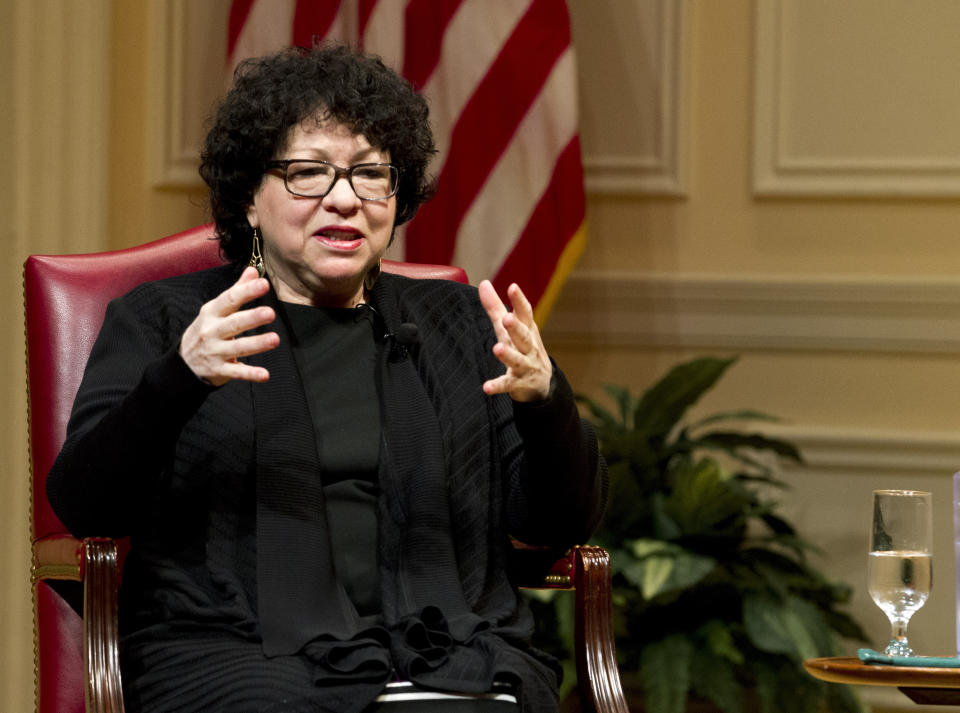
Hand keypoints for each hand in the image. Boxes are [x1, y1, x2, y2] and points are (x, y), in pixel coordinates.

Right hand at [179, 266, 278, 385]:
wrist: (183, 363)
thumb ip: (236, 291)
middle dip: (252, 318)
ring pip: (238, 348)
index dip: (246, 291)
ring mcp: (215, 352)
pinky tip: (265, 375)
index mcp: (212, 313)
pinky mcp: (219, 370)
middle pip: (233, 323)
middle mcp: (212, 331)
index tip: (263, 284)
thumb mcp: (215, 309)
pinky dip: (250, 374)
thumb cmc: (206, 330)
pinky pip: (236, 372)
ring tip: (275, 339)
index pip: (229, 299)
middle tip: (270, 313)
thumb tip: (253, 271)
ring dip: (257, 344)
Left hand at [478, 280, 551, 401]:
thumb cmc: (523, 348)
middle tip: (507, 318)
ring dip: (508, 355)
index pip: (525, 314)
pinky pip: (507, 384)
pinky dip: (498, 386)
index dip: (519, 301)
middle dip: (516, 327)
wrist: (541, 384)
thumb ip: (495, 307)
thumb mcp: (511, 328)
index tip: (512, 287)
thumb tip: (483, 283)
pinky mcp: (518, 383)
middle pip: (523, 336)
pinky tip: (486, 388)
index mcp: (527, 330)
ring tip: (497, 348)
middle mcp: (529, 347)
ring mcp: (525, 366)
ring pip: (517, 360)